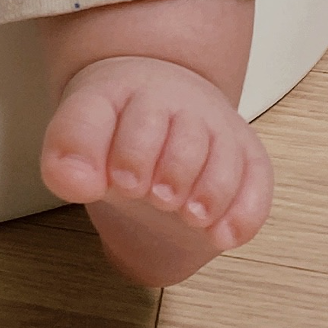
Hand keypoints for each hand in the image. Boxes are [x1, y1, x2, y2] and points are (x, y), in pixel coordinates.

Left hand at [41, 53, 273, 284]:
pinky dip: (245, 212)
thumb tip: (73, 181)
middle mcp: (179, 103)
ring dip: (211, 192)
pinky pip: (258, 180)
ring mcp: (216, 128)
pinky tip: (222, 236)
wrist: (157, 118)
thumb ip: (69, 153)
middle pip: (186, 138)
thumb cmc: (115, 128)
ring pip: (226, 158)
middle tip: (157, 198)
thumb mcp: (79, 132)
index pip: (137, 116)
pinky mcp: (246, 156)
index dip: (132, 154)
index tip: (121, 182)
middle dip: (173, 174)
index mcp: (131, 91)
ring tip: (190, 216)